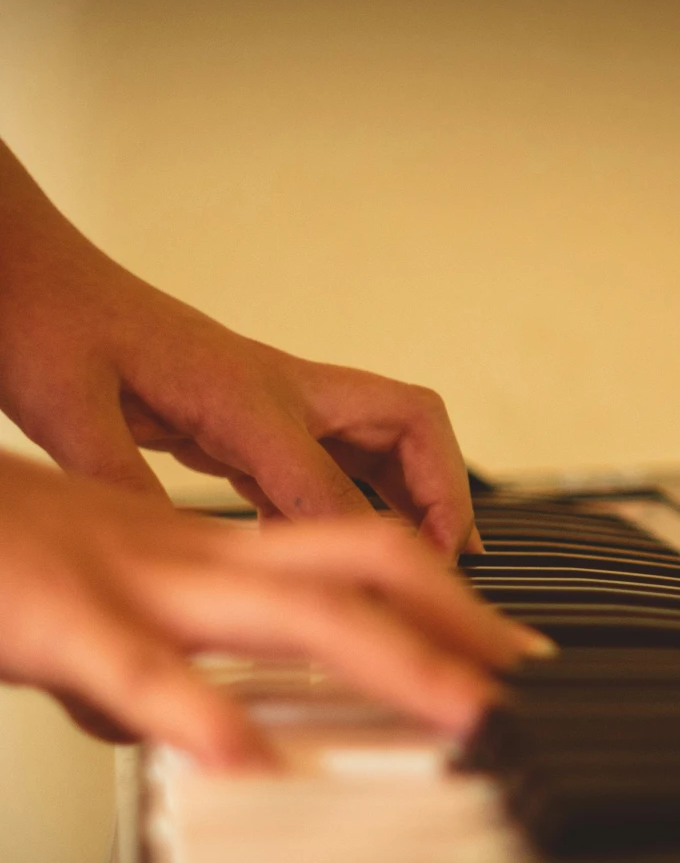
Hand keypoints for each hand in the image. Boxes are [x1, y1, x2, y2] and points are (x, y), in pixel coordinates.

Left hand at [0, 143, 482, 554]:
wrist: (21, 268)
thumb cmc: (38, 318)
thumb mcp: (64, 405)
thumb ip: (122, 481)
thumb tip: (176, 554)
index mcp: (239, 388)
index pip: (328, 477)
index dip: (367, 540)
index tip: (393, 593)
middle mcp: (271, 387)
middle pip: (405, 423)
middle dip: (443, 486)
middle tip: (452, 553)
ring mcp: (263, 396)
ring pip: (377, 439)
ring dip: (413, 491)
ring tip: (429, 555)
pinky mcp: (240, 411)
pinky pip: (324, 457)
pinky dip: (356, 498)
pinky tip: (345, 539)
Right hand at [0, 452, 543, 766]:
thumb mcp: (84, 612)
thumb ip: (146, 668)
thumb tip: (189, 730)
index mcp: (193, 550)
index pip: (351, 554)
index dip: (442, 592)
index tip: (508, 645)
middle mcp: (183, 554)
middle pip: (358, 570)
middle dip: (455, 624)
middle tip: (526, 682)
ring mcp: (125, 581)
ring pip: (287, 610)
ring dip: (390, 661)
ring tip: (463, 712)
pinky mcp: (50, 619)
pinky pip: (135, 668)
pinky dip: (196, 711)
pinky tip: (247, 759)